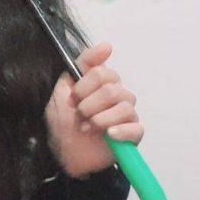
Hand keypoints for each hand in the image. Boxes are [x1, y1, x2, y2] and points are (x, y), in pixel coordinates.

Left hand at [44, 42, 143, 178]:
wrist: (64, 153)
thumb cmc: (63, 121)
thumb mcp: (63, 89)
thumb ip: (82, 65)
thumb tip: (107, 45)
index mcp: (101, 83)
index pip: (102, 72)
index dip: (84, 86)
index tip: (73, 96)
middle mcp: (118, 95)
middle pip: (112, 89)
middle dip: (89, 104)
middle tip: (79, 115)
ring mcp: (127, 115)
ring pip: (124, 107)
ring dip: (99, 119)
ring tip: (87, 128)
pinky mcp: (133, 135)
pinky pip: (135, 127)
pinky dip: (120, 131)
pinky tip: (108, 135)